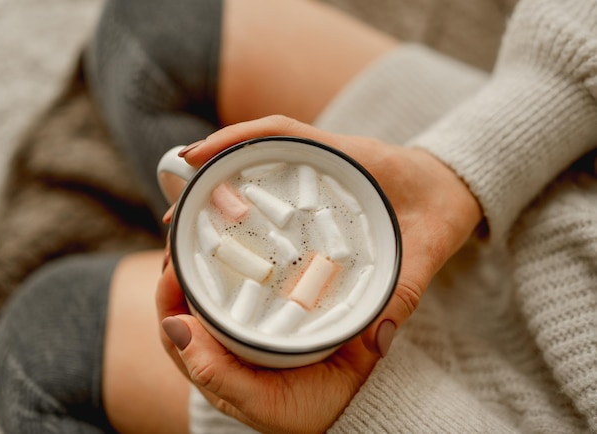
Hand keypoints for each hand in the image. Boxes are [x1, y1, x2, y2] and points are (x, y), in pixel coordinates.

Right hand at [157, 115, 481, 431]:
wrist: (456, 188)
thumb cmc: (441, 205)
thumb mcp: (428, 246)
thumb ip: (407, 289)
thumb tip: (374, 341)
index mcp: (347, 157)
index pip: (280, 133)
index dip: (233, 140)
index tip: (193, 158)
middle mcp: (324, 159)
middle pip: (255, 154)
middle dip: (211, 175)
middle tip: (177, 215)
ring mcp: (316, 173)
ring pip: (258, 172)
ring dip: (220, 193)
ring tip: (187, 228)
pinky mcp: (316, 191)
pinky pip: (272, 190)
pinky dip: (243, 205)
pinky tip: (226, 236)